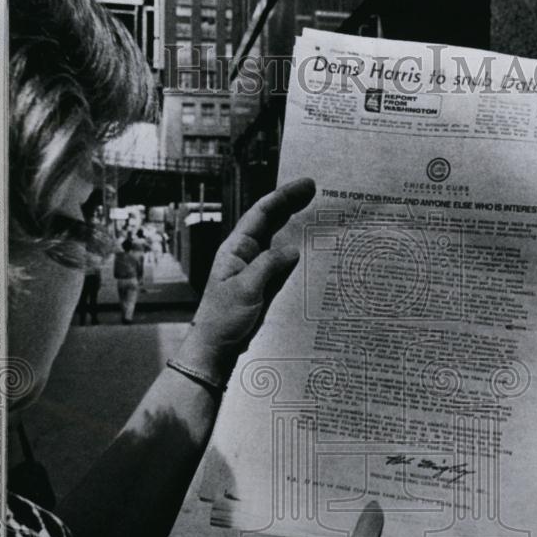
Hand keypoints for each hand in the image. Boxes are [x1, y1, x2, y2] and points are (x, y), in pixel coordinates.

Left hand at [176, 177, 315, 381]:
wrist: (215, 350)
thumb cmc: (223, 320)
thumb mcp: (245, 290)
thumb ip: (268, 266)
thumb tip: (292, 250)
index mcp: (236, 249)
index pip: (261, 214)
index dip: (284, 197)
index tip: (307, 185)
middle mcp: (246, 255)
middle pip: (271, 222)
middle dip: (293, 205)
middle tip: (317, 191)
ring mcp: (255, 270)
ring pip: (279, 241)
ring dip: (297, 228)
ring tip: (320, 216)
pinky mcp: (264, 287)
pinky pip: (283, 264)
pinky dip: (298, 255)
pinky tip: (314, 253)